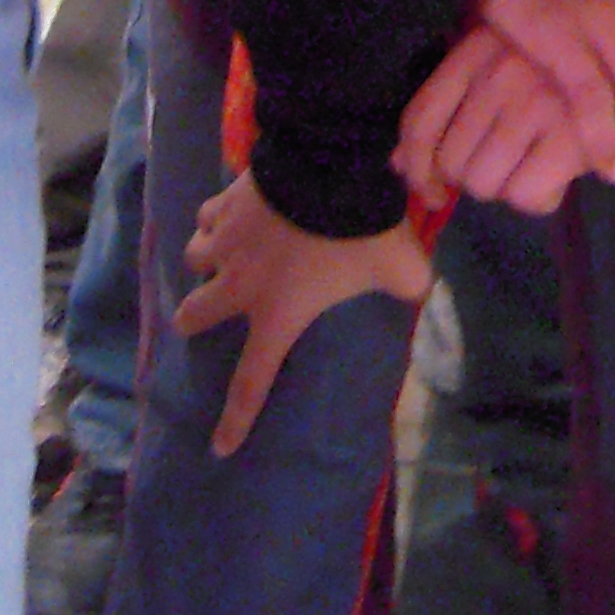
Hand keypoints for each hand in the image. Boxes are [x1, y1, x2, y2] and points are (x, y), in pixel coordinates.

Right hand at [175, 172, 431, 456]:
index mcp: (278, 314)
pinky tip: (231, 213)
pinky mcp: (225, 202)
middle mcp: (240, 284)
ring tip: (221, 254)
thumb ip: (408, 287)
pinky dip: (215, 218)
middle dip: (193, 318)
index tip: (220, 448)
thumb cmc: (359, 230)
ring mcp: (226, 240)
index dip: (235, 421)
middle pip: (193, 315)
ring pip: (194, 258)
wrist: (329, 166)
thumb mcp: (399, 268)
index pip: (251, 383)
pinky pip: (206, 215)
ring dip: (206, 260)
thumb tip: (421, 290)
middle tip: (204, 314)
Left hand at [393, 32, 591, 215]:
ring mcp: (535, 99)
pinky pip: (528, 196)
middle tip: (510, 165)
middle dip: (475, 178)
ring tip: (536, 165)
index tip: (431, 189)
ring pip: (486, 184)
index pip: (419, 121)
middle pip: (452, 163)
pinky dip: (542, 197)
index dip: (416, 168)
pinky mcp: (571, 132)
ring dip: (509, 187)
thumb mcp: (498, 63)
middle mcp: (499, 70)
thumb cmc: (561, 56)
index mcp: (476, 49)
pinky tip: (560, 176)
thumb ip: (448, 108)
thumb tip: (396, 164)